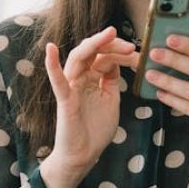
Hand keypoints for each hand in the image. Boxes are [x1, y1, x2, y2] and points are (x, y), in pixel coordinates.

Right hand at [44, 26, 140, 171]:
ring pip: (79, 58)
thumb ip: (112, 79)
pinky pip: (57, 80)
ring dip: (93, 44)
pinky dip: (51, 64)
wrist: (85, 154)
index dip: (121, 52)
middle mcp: (80, 78)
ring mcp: (71, 87)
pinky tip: (51, 49)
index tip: (138, 53)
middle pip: (93, 52)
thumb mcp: (111, 98)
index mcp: (93, 78)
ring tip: (108, 34)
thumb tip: (118, 60)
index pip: (104, 56)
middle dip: (111, 44)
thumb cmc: (96, 128)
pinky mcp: (65, 99)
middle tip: (129, 45)